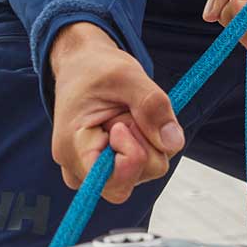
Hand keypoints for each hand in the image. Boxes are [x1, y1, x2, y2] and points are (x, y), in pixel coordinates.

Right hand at [50, 23, 184, 203]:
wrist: (82, 67)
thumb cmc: (98, 69)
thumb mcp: (127, 75)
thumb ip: (152, 106)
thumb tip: (173, 143)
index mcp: (72, 147)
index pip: (114, 179)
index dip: (133, 154)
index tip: (124, 123)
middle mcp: (77, 168)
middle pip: (134, 179)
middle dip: (145, 144)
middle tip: (128, 113)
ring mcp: (91, 173)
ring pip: (141, 174)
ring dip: (147, 143)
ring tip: (126, 116)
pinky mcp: (106, 170)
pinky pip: (139, 169)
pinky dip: (144, 147)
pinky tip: (129, 127)